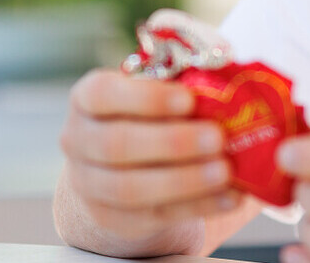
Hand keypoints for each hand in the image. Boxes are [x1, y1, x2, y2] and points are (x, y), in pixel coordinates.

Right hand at [53, 69, 249, 256]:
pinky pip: (157, 215)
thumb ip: (180, 89)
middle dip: (173, 142)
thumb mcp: (152, 96)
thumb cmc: (144, 118)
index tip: (188, 99)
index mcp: (86, 99)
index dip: (146, 98)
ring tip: (225, 171)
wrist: (115, 170)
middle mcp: (79, 141)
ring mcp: (91, 185)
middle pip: (117, 145)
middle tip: (217, 137)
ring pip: (131, 188)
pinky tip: (229, 197)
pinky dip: (198, 206)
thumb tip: (230, 92)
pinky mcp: (116, 219)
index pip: (103, 94)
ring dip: (185, 180)